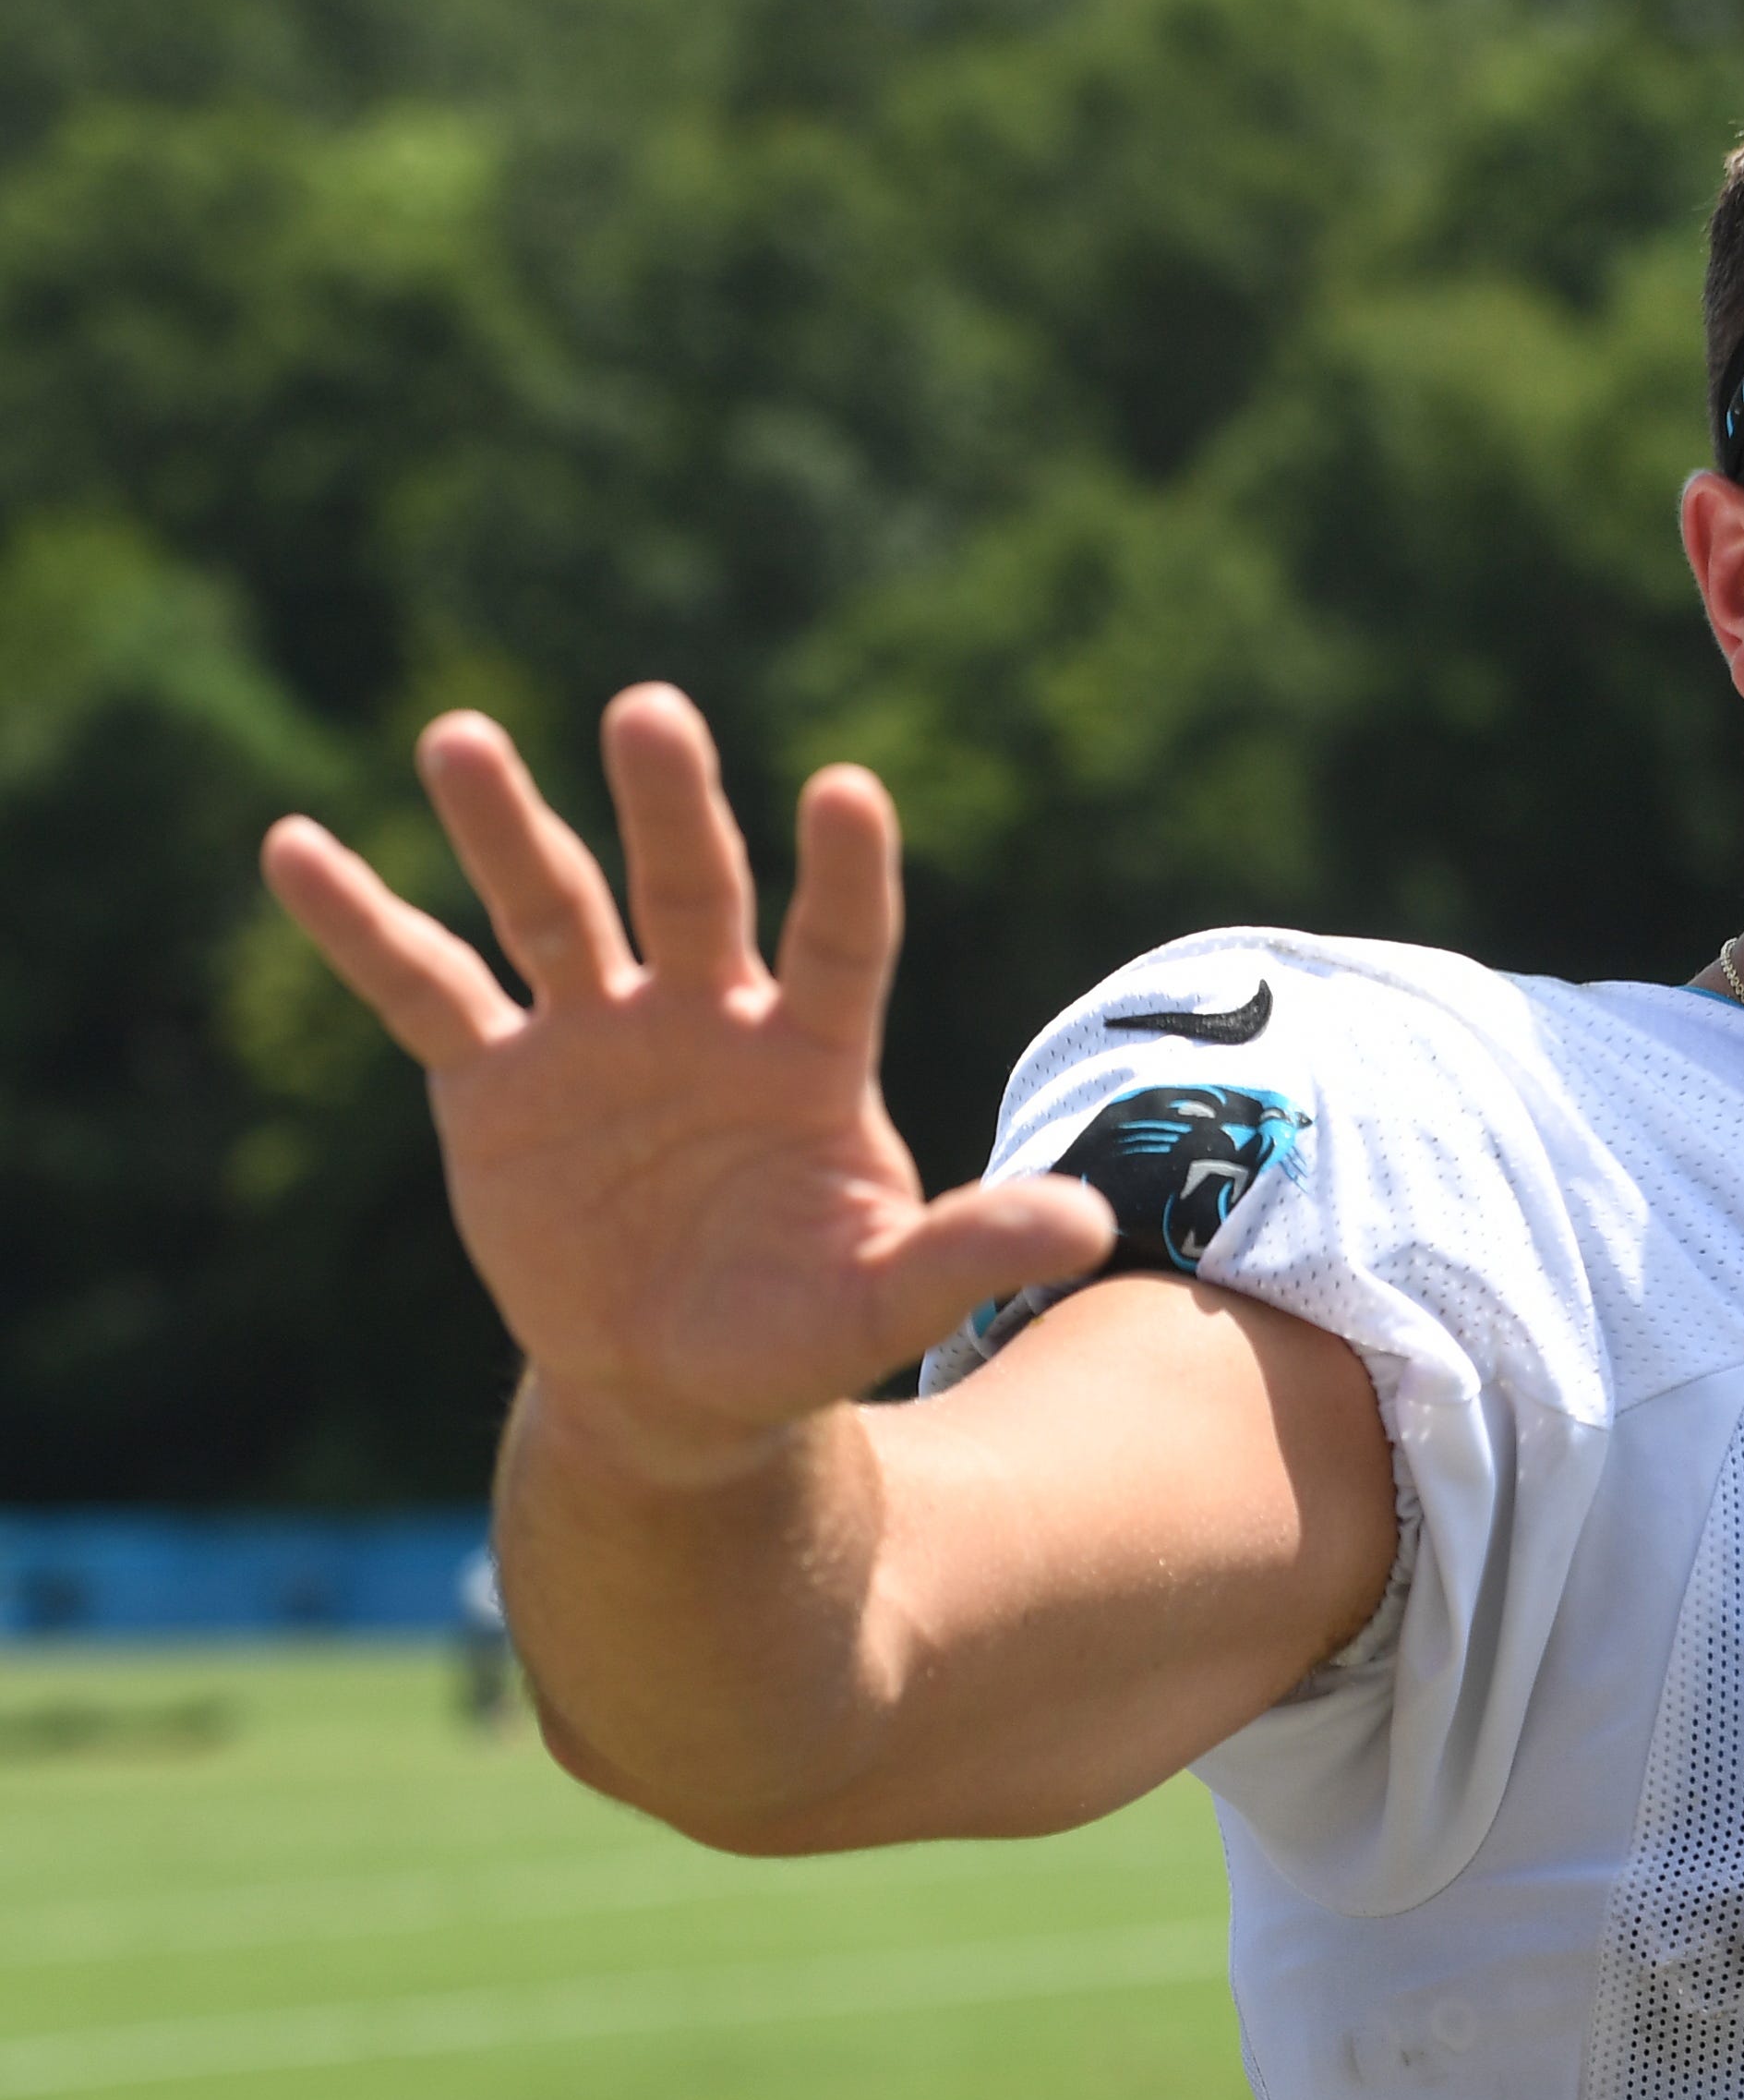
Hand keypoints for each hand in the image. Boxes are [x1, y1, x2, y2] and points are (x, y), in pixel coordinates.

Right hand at [261, 685, 1114, 1483]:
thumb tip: (1094, 1224)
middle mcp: (703, 1017)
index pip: (838, 942)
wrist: (676, 1386)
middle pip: (690, 889)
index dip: (842, 873)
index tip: (846, 790)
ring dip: (507, 829)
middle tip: (649, 714)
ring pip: (553, 907)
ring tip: (460, 738)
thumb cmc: (796, 1331)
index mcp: (808, 1053)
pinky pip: (423, 988)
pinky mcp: (494, 1081)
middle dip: (670, 807)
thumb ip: (971, 1248)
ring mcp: (594, 1036)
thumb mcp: (885, 1303)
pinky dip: (362, 924)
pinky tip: (294, 848)